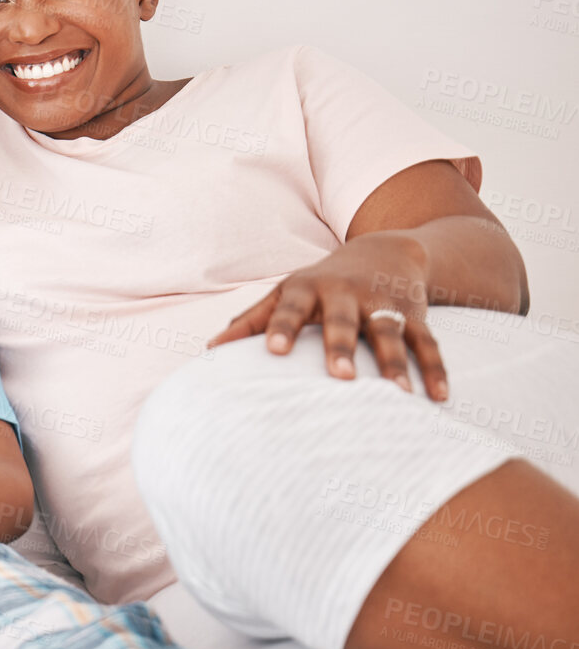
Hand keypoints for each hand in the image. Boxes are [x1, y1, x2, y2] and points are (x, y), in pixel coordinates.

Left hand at [209, 234, 446, 399]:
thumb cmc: (319, 285)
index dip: (280, 327)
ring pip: (391, 333)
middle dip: (342, 346)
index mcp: (308, 290)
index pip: (290, 308)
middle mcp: (346, 294)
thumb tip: (209, 349)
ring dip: (396, 363)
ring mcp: (384, 304)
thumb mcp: (285, 294)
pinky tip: (439, 397)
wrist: (385, 251)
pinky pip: (428, 344)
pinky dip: (435, 369)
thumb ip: (250, 321)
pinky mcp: (416, 315)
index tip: (272, 350)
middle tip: (341, 376)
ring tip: (399, 395)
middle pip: (343, 321)